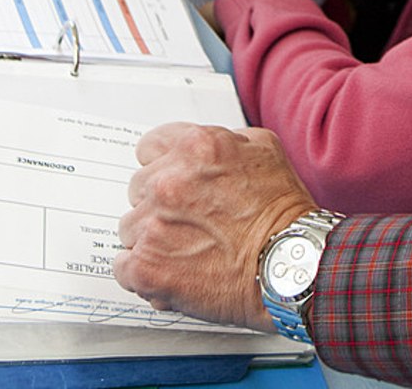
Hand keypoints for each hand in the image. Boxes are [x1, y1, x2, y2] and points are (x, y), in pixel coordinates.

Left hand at [115, 124, 317, 328]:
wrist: (288, 264)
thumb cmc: (282, 211)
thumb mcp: (263, 147)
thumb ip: (223, 139)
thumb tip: (200, 149)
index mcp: (195, 147)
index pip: (149, 148)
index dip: (164, 165)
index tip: (174, 182)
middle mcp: (169, 182)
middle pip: (138, 188)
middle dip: (160, 202)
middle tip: (189, 220)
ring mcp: (153, 226)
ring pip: (130, 227)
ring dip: (152, 237)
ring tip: (186, 249)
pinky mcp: (146, 268)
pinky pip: (123, 266)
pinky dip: (143, 272)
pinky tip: (172, 271)